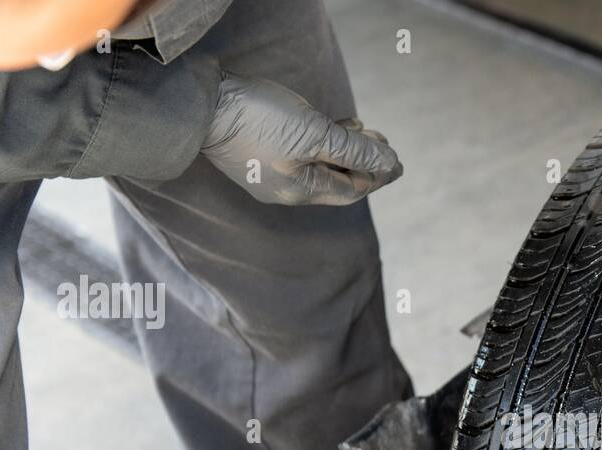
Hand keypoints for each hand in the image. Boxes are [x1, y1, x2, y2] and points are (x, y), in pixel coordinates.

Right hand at [201, 72, 401, 206]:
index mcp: (301, 191)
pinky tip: (332, 125)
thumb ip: (354, 151)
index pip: (350, 189)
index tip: (398, 162)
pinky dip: (321, 142)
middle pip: (336, 179)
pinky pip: (301, 153)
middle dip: (363, 161)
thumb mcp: (315, 134)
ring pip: (319, 164)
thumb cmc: (259, 120)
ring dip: (344, 149)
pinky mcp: (259, 151)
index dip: (377, 175)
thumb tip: (389, 163)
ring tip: (363, 129)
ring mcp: (270, 172)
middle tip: (384, 141)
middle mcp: (286, 189)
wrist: (203, 104)